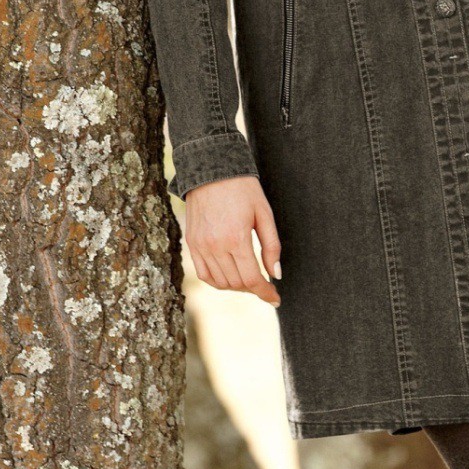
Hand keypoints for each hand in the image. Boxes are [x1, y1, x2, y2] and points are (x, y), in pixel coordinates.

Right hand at [183, 174, 281, 304]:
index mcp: (236, 238)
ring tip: (250, 280)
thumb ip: (271, 247)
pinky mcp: (192, 243)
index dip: (266, 293)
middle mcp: (215, 246)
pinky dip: (218, 281)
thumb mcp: (264, 214)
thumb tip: (275, 275)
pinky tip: (231, 277)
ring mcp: (200, 246)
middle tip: (266, 286)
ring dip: (237, 287)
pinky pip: (204, 274)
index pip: (252, 279)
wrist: (211, 169)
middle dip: (254, 289)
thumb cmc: (243, 189)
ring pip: (220, 282)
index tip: (276, 299)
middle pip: (237, 283)